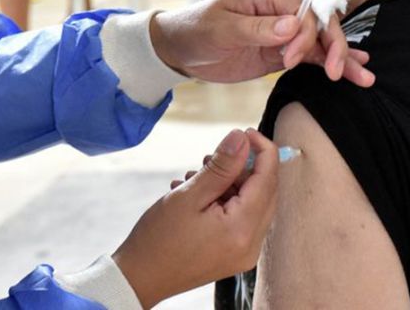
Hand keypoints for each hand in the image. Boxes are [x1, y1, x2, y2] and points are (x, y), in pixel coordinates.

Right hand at [113, 130, 277, 307]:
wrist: (140, 278)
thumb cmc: (158, 238)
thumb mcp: (189, 195)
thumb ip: (221, 166)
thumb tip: (241, 138)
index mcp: (242, 229)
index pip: (268, 179)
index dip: (261, 150)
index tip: (245, 131)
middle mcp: (251, 245)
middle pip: (264, 192)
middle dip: (243, 167)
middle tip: (212, 157)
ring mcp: (243, 253)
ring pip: (252, 204)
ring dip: (230, 184)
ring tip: (196, 176)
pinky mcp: (233, 255)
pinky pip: (241, 220)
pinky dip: (225, 201)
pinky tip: (197, 195)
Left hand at [149, 0, 374, 86]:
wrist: (178, 48)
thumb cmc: (195, 29)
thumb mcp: (221, 28)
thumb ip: (256, 28)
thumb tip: (292, 26)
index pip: (303, 11)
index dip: (305, 35)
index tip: (288, 59)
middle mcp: (279, 13)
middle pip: (319, 25)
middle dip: (333, 47)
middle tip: (336, 72)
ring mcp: (281, 35)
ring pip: (319, 44)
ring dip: (341, 59)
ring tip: (365, 77)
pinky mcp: (278, 55)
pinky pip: (309, 58)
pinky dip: (328, 65)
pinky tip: (351, 73)